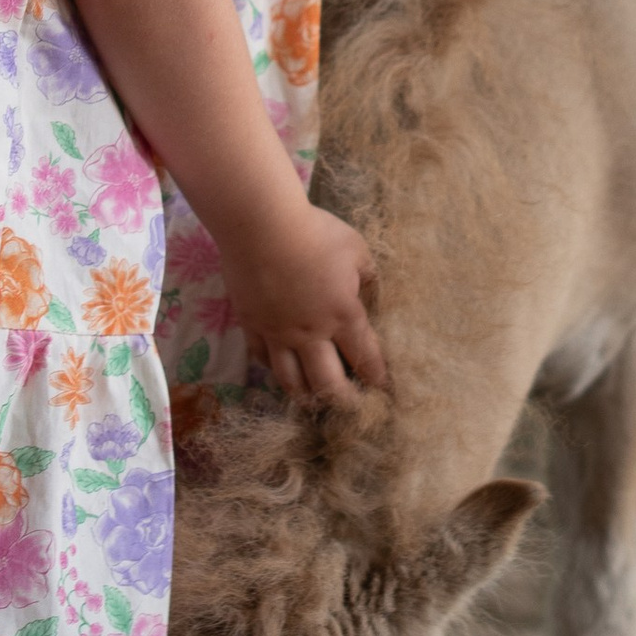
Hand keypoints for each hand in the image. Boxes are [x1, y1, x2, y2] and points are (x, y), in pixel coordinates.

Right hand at [225, 197, 387, 400]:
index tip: (385, 391)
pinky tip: (277, 370)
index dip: (378, 379)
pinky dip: (271, 369)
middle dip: (344, 401)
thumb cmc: (316, 233)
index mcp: (343, 316)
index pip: (366, 359)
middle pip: (329, 383)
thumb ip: (368, 276)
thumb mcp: (357, 249)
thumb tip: (371, 293)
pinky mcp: (251, 324)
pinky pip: (261, 357)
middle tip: (351, 410)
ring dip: (305, 396)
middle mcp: (311, 334)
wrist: (261, 224)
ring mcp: (277, 332)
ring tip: (312, 404)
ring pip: (291, 380)